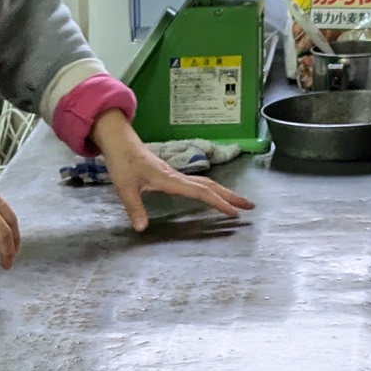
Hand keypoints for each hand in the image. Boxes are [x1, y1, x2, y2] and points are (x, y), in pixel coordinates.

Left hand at [88, 110, 256, 231]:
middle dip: (231, 196)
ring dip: (223, 192)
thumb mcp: (125, 187)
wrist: (119, 142)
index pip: (200, 191)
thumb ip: (134, 208)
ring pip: (206, 183)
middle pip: (210, 185)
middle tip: (250, 206)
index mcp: (170, 180)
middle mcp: (177, 176)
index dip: (217, 202)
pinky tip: (213, 195)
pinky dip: (211, 190)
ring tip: (239, 202)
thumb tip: (141, 228)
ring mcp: (176, 175)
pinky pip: (197, 183)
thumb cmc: (122, 163)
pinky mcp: (171, 175)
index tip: (233, 213)